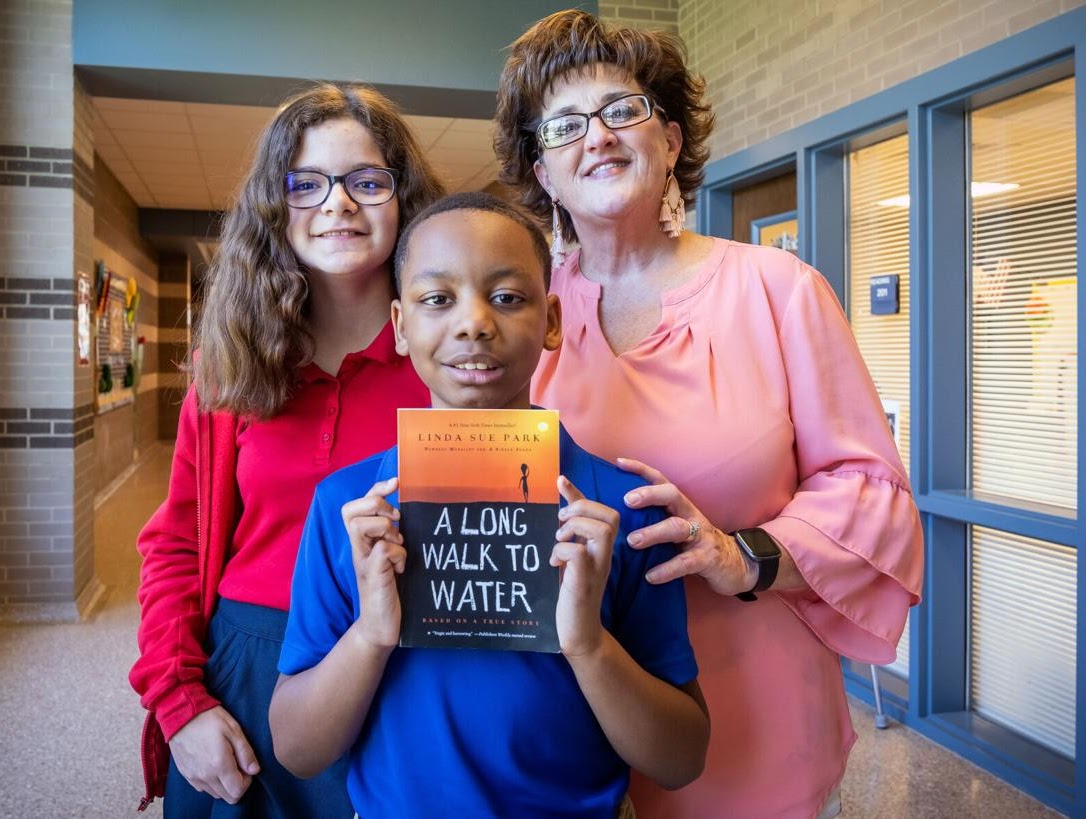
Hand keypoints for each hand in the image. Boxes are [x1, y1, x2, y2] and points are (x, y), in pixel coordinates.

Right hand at [168, 706, 258, 803]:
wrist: (181, 714)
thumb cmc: (210, 719)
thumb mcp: (234, 730)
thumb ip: (246, 753)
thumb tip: (255, 770)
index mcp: (219, 765)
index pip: (238, 791)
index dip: (247, 782)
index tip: (246, 767)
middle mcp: (206, 776)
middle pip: (227, 796)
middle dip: (237, 784)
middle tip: (238, 765)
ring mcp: (194, 777)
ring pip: (215, 794)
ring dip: (224, 784)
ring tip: (226, 763)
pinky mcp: (186, 774)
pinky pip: (203, 788)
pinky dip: (212, 782)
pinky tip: (213, 764)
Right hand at [341, 477, 405, 647]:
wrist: (382, 628)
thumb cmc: (391, 591)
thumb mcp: (393, 558)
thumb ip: (394, 537)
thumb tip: (412, 514)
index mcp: (364, 542)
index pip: (358, 505)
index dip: (375, 489)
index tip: (396, 482)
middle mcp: (359, 549)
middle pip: (350, 510)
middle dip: (375, 505)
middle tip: (396, 520)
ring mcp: (364, 561)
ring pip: (360, 525)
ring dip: (385, 528)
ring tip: (398, 543)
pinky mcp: (374, 576)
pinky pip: (384, 551)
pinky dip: (398, 555)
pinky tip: (402, 569)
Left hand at [550, 476, 617, 656]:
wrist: (578, 633)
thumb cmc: (571, 596)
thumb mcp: (568, 561)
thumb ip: (565, 539)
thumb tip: (554, 515)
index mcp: (600, 549)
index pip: (600, 511)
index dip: (578, 493)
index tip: (559, 480)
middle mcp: (603, 556)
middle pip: (610, 515)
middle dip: (582, 508)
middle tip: (560, 523)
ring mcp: (597, 568)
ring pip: (601, 529)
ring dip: (575, 527)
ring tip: (559, 541)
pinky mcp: (584, 582)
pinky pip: (579, 553)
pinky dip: (563, 551)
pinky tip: (554, 564)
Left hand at [617, 457, 755, 596]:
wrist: (735, 565)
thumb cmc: (695, 544)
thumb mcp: (675, 527)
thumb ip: (653, 520)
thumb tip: (614, 519)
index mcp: (680, 506)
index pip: (661, 480)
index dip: (641, 469)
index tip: (619, 463)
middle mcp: (690, 515)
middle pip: (672, 496)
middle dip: (650, 495)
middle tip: (627, 501)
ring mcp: (701, 536)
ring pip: (677, 528)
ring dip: (654, 533)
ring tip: (632, 541)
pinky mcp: (708, 558)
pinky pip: (686, 562)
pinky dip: (667, 569)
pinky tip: (650, 576)